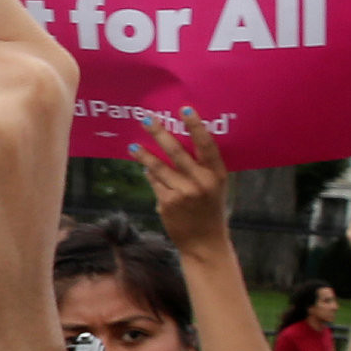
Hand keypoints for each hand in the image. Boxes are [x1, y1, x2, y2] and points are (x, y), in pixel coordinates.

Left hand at [134, 111, 232, 250]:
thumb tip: (175, 144)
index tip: (184, 109)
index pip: (207, 145)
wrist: (204, 242)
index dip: (196, 126)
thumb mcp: (214, 187)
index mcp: (217, 174)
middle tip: (145, 119)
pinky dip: (150, 175)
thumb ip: (200, 168)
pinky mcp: (167, 203)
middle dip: (159, 133)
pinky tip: (146, 169)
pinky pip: (155, 183)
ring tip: (133, 146)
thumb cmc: (209, 209)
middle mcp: (201, 182)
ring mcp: (183, 193)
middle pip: (176, 152)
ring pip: (158, 167)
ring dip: (144, 155)